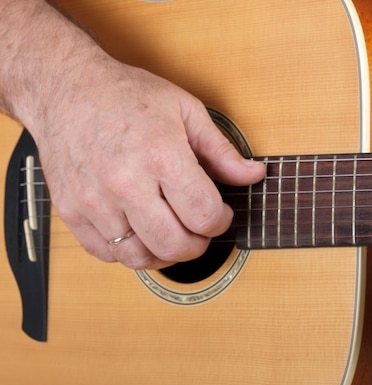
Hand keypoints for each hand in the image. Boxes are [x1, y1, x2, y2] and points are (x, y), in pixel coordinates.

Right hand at [34, 59, 265, 269]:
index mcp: (161, 155)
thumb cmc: (127, 95)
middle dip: (198, 245)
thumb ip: (222, 151)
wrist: (65, 87)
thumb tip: (254, 175)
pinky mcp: (71, 211)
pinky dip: (130, 253)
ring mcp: (94, 200)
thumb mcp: (186, 111)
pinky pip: (106, 254)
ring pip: (140, 257)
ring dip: (165, 254)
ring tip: (173, 234)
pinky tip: (141, 233)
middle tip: (200, 230)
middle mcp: (126, 182)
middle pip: (174, 245)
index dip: (221, 221)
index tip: (221, 213)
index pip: (203, 215)